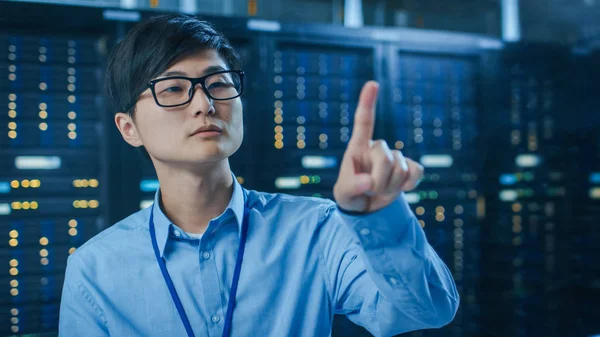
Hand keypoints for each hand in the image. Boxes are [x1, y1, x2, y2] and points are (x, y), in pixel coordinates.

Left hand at [333, 81, 423, 213]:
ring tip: (380, 189)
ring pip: (401, 168)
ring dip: (391, 187)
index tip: (372, 83)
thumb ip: (352, 187)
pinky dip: (410, 184)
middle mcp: (378, 148)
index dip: (368, 102)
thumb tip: (368, 182)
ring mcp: (396, 156)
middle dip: (378, 180)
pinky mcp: (410, 168)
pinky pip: (417, 172)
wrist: (367, 208)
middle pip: (386, 158)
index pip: (364, 121)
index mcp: (358, 147)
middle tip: (369, 189)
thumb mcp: (343, 194)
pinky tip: (401, 188)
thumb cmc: (350, 195)